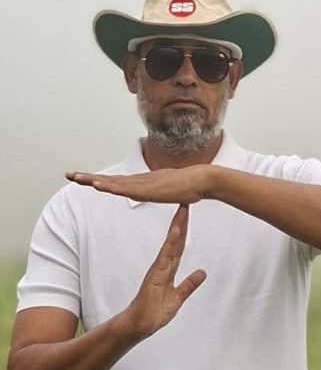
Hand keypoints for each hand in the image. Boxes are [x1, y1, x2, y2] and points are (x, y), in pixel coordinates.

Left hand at [65, 165, 211, 204]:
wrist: (203, 180)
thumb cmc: (190, 186)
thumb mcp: (169, 192)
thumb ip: (160, 193)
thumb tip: (154, 194)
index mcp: (142, 184)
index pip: (115, 183)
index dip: (98, 181)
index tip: (83, 179)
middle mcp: (139, 181)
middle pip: (109, 180)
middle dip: (88, 177)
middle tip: (68, 174)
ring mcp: (143, 184)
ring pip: (113, 183)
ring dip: (94, 181)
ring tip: (77, 178)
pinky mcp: (149, 189)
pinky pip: (125, 189)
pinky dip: (111, 187)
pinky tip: (99, 186)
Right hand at [127, 205, 205, 337]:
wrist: (139, 325)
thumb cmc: (153, 312)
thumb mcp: (178, 297)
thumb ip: (189, 285)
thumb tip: (202, 273)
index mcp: (168, 270)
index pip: (178, 247)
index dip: (184, 232)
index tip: (188, 216)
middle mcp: (162, 266)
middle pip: (174, 241)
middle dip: (181, 222)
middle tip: (186, 203)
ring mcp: (158, 270)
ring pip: (170, 245)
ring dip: (177, 228)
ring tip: (182, 210)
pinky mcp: (154, 276)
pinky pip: (164, 257)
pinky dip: (170, 244)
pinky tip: (175, 232)